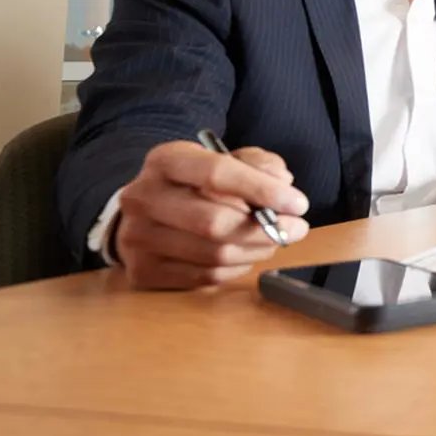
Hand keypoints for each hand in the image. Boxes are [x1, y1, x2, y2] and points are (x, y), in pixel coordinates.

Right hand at [113, 141, 309, 289]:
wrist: (146, 209)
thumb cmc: (196, 182)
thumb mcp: (226, 158)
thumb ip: (258, 164)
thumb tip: (282, 184)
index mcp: (165, 160)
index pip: (217, 174)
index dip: (263, 191)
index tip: (298, 204)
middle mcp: (143, 197)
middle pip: (215, 222)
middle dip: (266, 229)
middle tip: (295, 229)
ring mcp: (137, 237)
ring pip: (213, 254)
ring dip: (256, 250)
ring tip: (273, 241)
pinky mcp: (142, 270)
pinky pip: (204, 277)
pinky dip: (237, 268)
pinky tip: (247, 255)